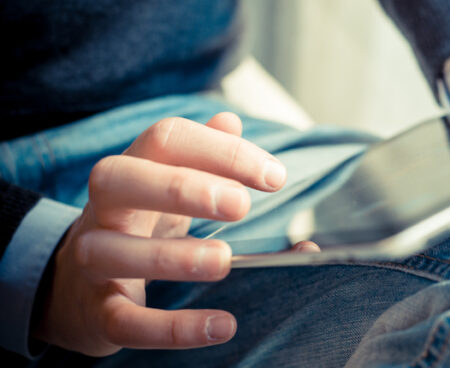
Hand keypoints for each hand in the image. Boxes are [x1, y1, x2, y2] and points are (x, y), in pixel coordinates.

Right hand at [31, 112, 313, 355]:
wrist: (72, 290)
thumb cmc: (137, 227)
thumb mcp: (166, 187)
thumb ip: (202, 155)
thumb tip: (230, 120)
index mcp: (133, 171)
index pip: (166, 140)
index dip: (221, 151)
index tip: (274, 177)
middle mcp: (105, 209)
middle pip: (122, 179)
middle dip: (182, 188)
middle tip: (241, 205)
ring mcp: (94, 261)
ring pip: (113, 251)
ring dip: (173, 257)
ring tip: (224, 261)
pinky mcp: (99, 314)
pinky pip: (127, 322)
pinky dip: (172, 328)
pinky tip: (222, 325)